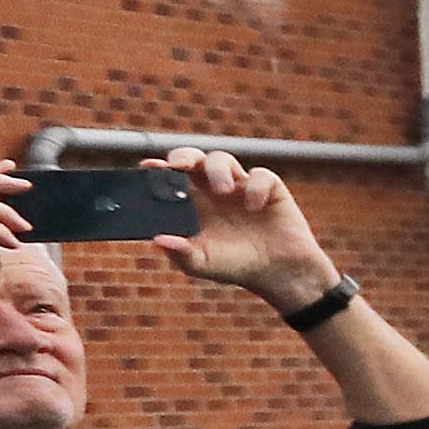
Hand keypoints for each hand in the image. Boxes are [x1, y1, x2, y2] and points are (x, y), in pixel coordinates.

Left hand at [171, 147, 334, 302]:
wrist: (278, 273)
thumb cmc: (235, 267)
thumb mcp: (202, 265)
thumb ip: (180, 254)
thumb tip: (158, 240)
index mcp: (192, 205)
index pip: (170, 179)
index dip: (159, 170)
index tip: (150, 167)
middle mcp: (213, 191)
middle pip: (193, 159)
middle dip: (184, 156)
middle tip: (181, 165)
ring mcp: (240, 187)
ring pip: (222, 159)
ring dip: (218, 170)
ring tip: (223, 190)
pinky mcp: (269, 189)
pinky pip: (260, 175)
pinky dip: (255, 186)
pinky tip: (255, 206)